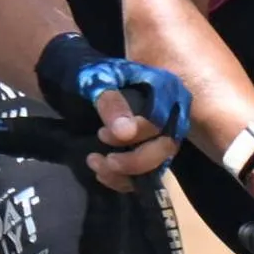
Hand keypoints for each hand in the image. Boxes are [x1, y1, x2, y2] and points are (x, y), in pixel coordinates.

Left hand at [34, 32, 186, 188]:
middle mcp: (172, 113)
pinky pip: (146, 173)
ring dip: (128, 174)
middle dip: (136, 161)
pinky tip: (101, 174)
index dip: (138, 133)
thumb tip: (125, 133)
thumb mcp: (98, 80)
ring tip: (96, 165)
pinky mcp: (150, 150)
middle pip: (167, 146)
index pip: (162, 120)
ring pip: (158, 164)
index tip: (103, 134)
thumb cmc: (93, 74)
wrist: (81, 79)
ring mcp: (162, 134)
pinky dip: (124, 179)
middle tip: (106, 160)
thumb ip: (111, 102)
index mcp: (166, 89)